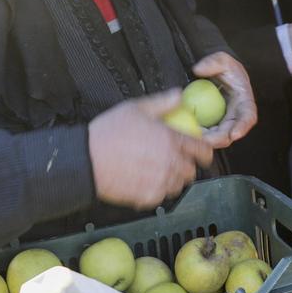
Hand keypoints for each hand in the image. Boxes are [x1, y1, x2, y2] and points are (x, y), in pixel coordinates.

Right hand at [88, 89, 213, 209]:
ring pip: (179, 185)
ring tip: (158, 171)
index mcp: (170, 139)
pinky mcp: (147, 197)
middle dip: (186, 165)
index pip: (202, 149)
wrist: (86, 160)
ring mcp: (159, 182)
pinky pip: (162, 196)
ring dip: (173, 179)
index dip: (205, 151)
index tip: (202, 153)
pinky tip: (146, 180)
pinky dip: (158, 190)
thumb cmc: (107, 133)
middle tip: (174, 160)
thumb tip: (178, 96)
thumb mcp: (135, 108)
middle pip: (192, 170)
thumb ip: (162, 102)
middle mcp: (169, 162)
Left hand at [190, 51, 256, 146]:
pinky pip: (207, 132)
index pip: (248, 116)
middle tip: (205, 141)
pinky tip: (187, 134)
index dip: (243, 127)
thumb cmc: (223, 66)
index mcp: (244, 102)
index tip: (234, 134)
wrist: (216, 72)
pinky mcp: (213, 124)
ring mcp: (224, 121)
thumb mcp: (222, 59)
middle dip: (219, 139)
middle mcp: (236, 115)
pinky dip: (198, 135)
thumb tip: (199, 70)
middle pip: (231, 132)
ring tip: (193, 139)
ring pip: (217, 136)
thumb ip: (213, 62)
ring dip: (207, 140)